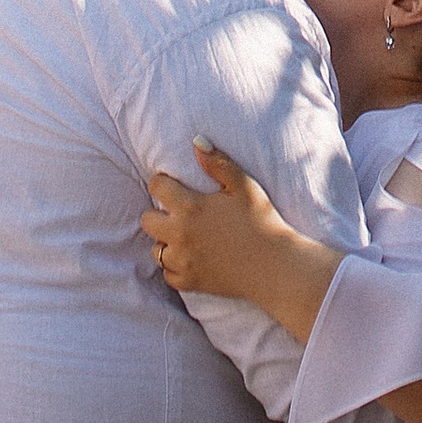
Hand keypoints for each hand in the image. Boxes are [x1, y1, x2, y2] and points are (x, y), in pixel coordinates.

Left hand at [141, 142, 301, 305]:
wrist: (274, 266)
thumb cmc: (262, 222)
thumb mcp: (244, 186)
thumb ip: (218, 163)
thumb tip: (196, 140)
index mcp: (191, 207)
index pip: (156, 187)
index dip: (163, 183)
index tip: (174, 185)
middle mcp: (180, 234)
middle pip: (147, 220)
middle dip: (158, 213)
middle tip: (179, 212)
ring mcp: (182, 261)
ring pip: (155, 250)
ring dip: (166, 242)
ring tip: (186, 236)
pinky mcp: (189, 282)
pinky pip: (167, 274)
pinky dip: (175, 266)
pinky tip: (191, 257)